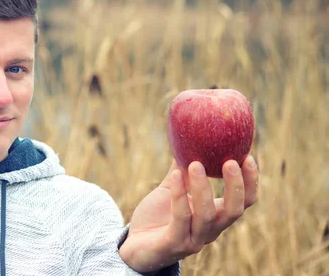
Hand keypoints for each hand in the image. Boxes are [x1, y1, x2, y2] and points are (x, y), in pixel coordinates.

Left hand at [119, 156, 258, 272]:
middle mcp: (210, 230)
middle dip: (236, 186)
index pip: (244, 201)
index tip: (247, 155)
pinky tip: (174, 176)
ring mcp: (194, 239)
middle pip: (234, 210)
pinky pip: (180, 218)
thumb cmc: (156, 216)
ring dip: (203, 188)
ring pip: (207, 215)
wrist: (134, 245)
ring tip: (195, 164)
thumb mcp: (170, 188)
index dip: (250, 181)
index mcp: (215, 216)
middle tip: (230, 161)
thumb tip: (187, 140)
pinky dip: (179, 195)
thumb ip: (180, 170)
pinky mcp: (174, 244)